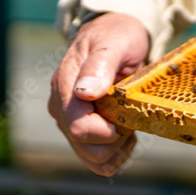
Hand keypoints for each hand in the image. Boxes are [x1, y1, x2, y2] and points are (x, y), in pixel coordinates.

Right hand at [48, 12, 149, 175]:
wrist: (114, 34)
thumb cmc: (116, 35)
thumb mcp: (114, 42)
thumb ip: (99, 65)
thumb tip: (86, 93)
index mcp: (65, 88)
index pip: (78, 128)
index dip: (107, 132)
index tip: (127, 119)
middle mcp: (63, 109)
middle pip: (86, 149)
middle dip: (115, 141)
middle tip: (132, 118)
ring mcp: (72, 121)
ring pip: (92, 159)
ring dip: (117, 150)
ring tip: (131, 125)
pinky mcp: (84, 130)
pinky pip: (98, 159)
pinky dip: (117, 154)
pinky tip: (128, 134)